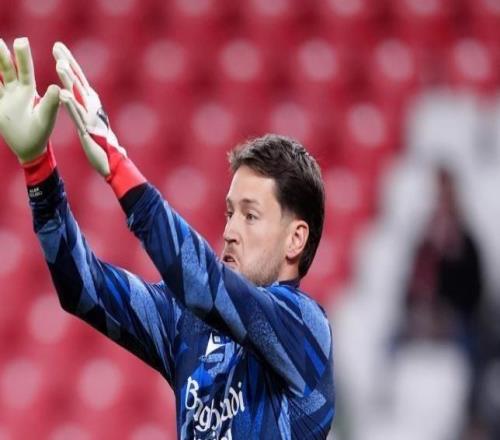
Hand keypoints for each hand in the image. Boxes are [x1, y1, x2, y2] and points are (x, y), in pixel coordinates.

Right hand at [0, 37, 59, 162]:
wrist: (29, 148)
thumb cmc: (42, 133)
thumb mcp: (47, 118)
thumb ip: (50, 104)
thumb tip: (57, 88)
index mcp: (29, 91)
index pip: (25, 70)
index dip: (22, 57)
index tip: (21, 41)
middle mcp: (15, 91)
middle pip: (6, 69)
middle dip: (1, 55)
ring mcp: (4, 98)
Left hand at [53, 42, 126, 176]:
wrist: (115, 164)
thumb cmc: (105, 146)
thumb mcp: (95, 124)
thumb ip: (90, 112)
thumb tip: (87, 101)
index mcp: (94, 105)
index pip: (80, 80)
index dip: (70, 64)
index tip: (60, 48)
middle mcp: (94, 108)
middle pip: (79, 81)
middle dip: (68, 63)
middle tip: (57, 46)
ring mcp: (91, 118)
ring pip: (78, 95)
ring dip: (69, 80)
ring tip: (58, 64)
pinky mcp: (88, 131)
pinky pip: (77, 116)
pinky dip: (70, 105)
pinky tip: (62, 95)